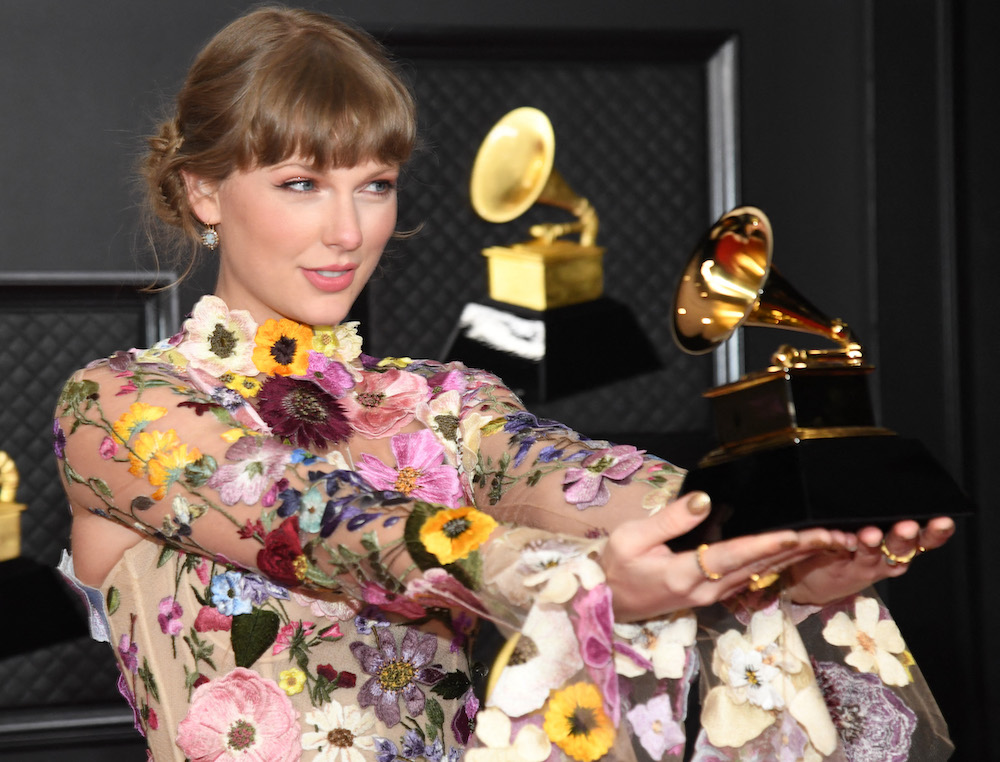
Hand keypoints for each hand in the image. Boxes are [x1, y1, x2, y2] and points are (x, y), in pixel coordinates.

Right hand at [600, 491, 842, 620]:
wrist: (607, 603)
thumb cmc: (614, 567)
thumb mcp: (631, 538)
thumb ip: (670, 519)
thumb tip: (705, 499)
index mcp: (684, 575)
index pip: (733, 556)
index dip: (766, 545)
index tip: (796, 533)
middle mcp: (706, 590)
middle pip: (759, 568)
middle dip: (798, 551)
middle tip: (834, 535)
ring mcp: (712, 596)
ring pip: (761, 575)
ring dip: (796, 559)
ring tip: (827, 542)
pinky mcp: (712, 595)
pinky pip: (752, 578)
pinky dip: (778, 564)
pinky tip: (796, 553)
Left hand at [782, 516, 954, 604]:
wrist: (817, 575)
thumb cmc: (850, 542)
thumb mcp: (871, 524)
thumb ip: (882, 510)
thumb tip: (889, 476)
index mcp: (898, 544)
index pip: (924, 539)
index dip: (935, 533)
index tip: (944, 521)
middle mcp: (885, 557)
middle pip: (900, 548)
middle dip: (904, 536)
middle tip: (908, 526)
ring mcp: (862, 564)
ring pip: (870, 554)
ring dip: (871, 543)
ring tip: (870, 534)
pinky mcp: (839, 568)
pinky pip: (839, 555)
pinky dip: (838, 545)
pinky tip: (838, 537)